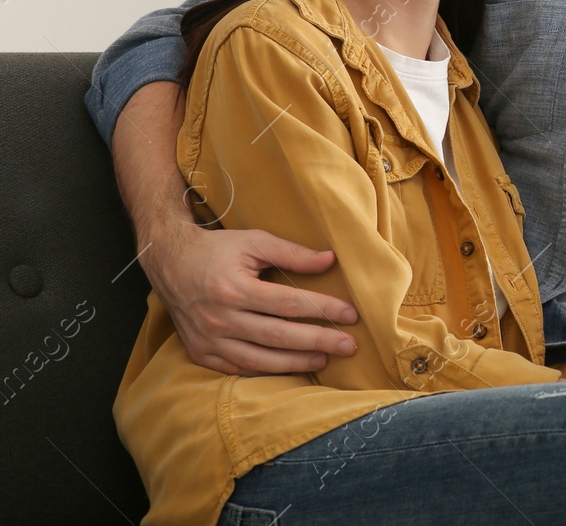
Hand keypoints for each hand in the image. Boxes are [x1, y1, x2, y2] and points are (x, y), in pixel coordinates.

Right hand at [150, 223, 357, 375]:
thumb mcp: (254, 241)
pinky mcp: (200, 353)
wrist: (168, 263)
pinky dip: (265, 371)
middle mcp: (219, 318)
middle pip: (278, 336)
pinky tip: (289, 368)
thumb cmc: (217, 250)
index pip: (288, 303)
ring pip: (259, 360)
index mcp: (234, 289)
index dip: (322, 310)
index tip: (350, 315)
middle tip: (349, 345)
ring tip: (324, 358)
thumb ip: (292, 253)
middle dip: (318, 341)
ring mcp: (208, 340)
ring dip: (295, 362)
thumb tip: (330, 260)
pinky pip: (238, 369)